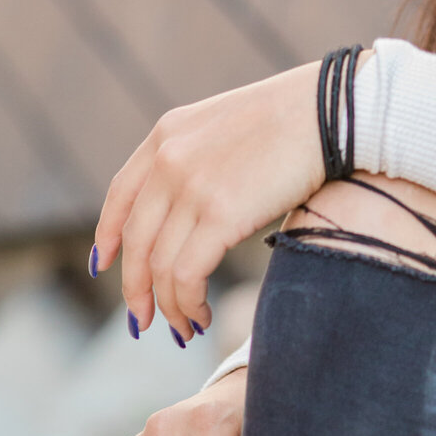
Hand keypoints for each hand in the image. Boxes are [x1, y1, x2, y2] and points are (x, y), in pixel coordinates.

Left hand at [93, 61, 324, 338]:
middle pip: (135, 241)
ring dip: (168, 306)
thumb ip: (199, 157)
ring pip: (159, 267)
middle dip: (135, 289)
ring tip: (185, 327)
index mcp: (167, 134)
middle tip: (141, 320)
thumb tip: (192, 208)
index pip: (120, 195)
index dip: (108, 235)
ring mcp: (192, 187)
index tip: (104, 265)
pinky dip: (188, 304)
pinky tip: (201, 315)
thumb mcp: (227, 125)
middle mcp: (169, 160)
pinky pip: (187, 275)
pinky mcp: (221, 214)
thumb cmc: (296, 117)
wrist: (331, 108)